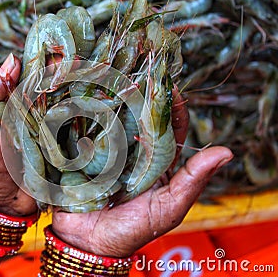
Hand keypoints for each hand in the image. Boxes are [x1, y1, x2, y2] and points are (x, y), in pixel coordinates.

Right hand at [52, 90, 233, 256]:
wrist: (88, 243)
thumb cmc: (130, 230)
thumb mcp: (167, 208)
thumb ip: (193, 181)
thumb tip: (227, 152)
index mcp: (158, 163)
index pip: (171, 128)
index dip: (173, 107)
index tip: (170, 86)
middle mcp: (135, 152)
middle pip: (142, 117)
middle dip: (142, 94)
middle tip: (140, 71)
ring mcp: (110, 151)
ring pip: (116, 119)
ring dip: (116, 99)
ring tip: (114, 77)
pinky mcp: (87, 153)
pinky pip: (91, 130)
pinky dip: (90, 113)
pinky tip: (87, 97)